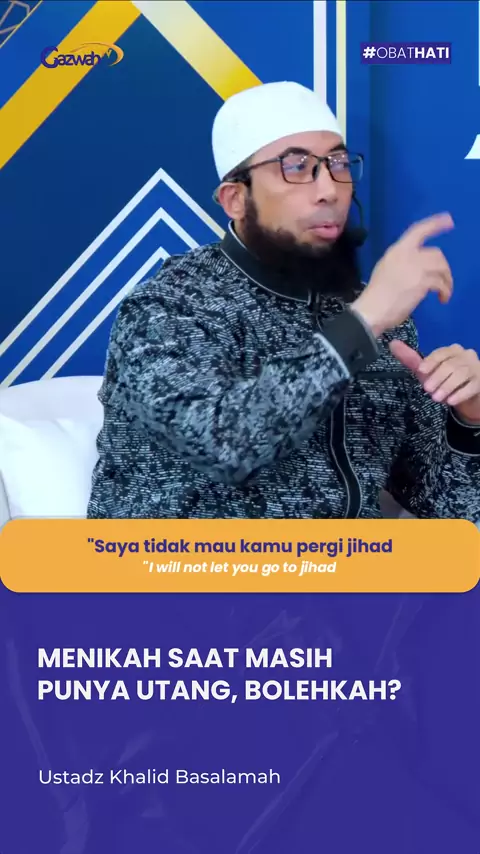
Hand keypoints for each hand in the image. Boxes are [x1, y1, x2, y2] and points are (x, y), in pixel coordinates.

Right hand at [352, 213, 453, 335]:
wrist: (372, 309)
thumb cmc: (376, 293)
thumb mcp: (385, 268)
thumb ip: (402, 261)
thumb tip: (418, 264)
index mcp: (397, 250)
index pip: (418, 230)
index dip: (434, 224)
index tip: (448, 220)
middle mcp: (408, 255)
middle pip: (436, 253)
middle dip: (444, 266)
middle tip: (443, 279)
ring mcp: (416, 268)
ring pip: (442, 267)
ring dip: (447, 280)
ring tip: (444, 292)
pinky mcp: (422, 282)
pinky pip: (441, 283)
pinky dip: (445, 291)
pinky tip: (442, 298)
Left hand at [390, 340, 479, 423]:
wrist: (467, 395)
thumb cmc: (444, 381)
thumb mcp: (427, 372)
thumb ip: (411, 359)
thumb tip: (392, 343)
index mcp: (452, 350)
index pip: (441, 353)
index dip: (431, 361)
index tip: (420, 371)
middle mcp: (466, 355)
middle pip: (450, 364)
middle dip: (437, 377)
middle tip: (427, 389)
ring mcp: (476, 367)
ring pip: (461, 374)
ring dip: (447, 386)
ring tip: (436, 398)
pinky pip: (471, 386)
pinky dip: (459, 394)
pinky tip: (450, 401)